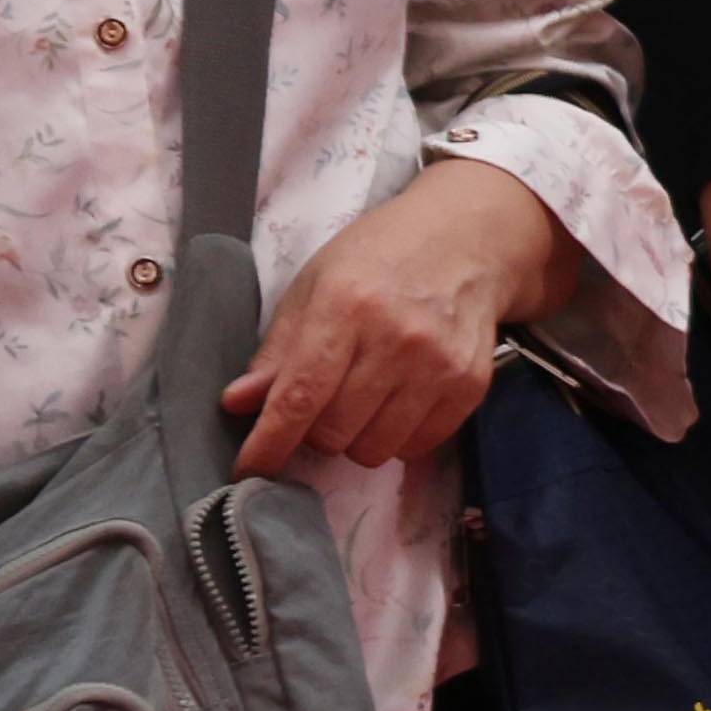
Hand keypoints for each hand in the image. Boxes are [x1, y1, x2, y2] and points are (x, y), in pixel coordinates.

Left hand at [223, 150, 570, 479]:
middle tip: (321, 404)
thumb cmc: (378, 259)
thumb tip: (239, 404)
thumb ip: (278, 350)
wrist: (466, 242)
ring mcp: (439, 366)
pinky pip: (418, 446)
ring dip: (356, 439)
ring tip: (361, 403)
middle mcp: (396, 340)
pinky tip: (396, 405)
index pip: (299, 395)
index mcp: (345, 307)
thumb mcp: (315, 288)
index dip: (269, 441)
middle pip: (335, 431)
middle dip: (315, 432)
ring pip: (375, 448)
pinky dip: (397, 438)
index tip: (249, 468)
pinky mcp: (471, 385)